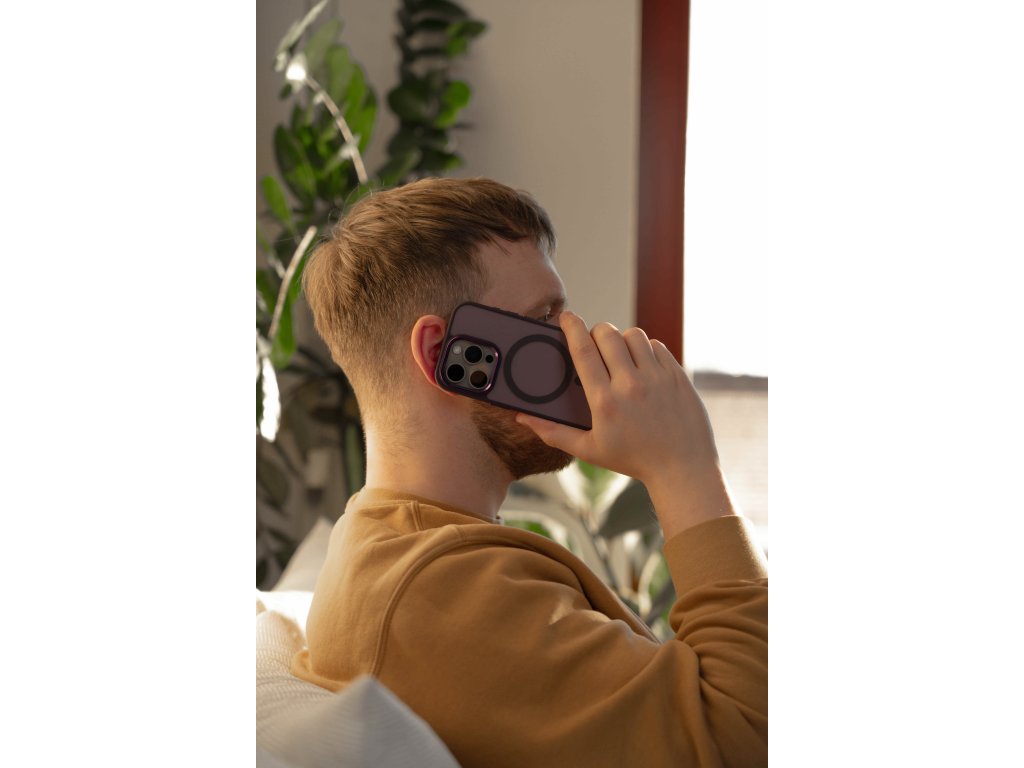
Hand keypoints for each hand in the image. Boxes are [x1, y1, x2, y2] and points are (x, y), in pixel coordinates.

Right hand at [516, 311, 734, 535]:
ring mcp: (657, 378)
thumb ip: (553, 432)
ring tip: (621, 355)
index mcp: (605, 402)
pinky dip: (646, 349)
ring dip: (622, 339)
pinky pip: (657, 345)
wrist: (682, 468)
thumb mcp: (589, 450)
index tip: (566, 316)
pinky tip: (643, 364)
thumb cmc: (633, 459)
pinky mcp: (677, 376)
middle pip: (607, 334)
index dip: (571, 328)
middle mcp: (631, 386)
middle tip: (595, 343)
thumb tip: (522, 418)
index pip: (582, 351)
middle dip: (597, 332)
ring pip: (634, 335)